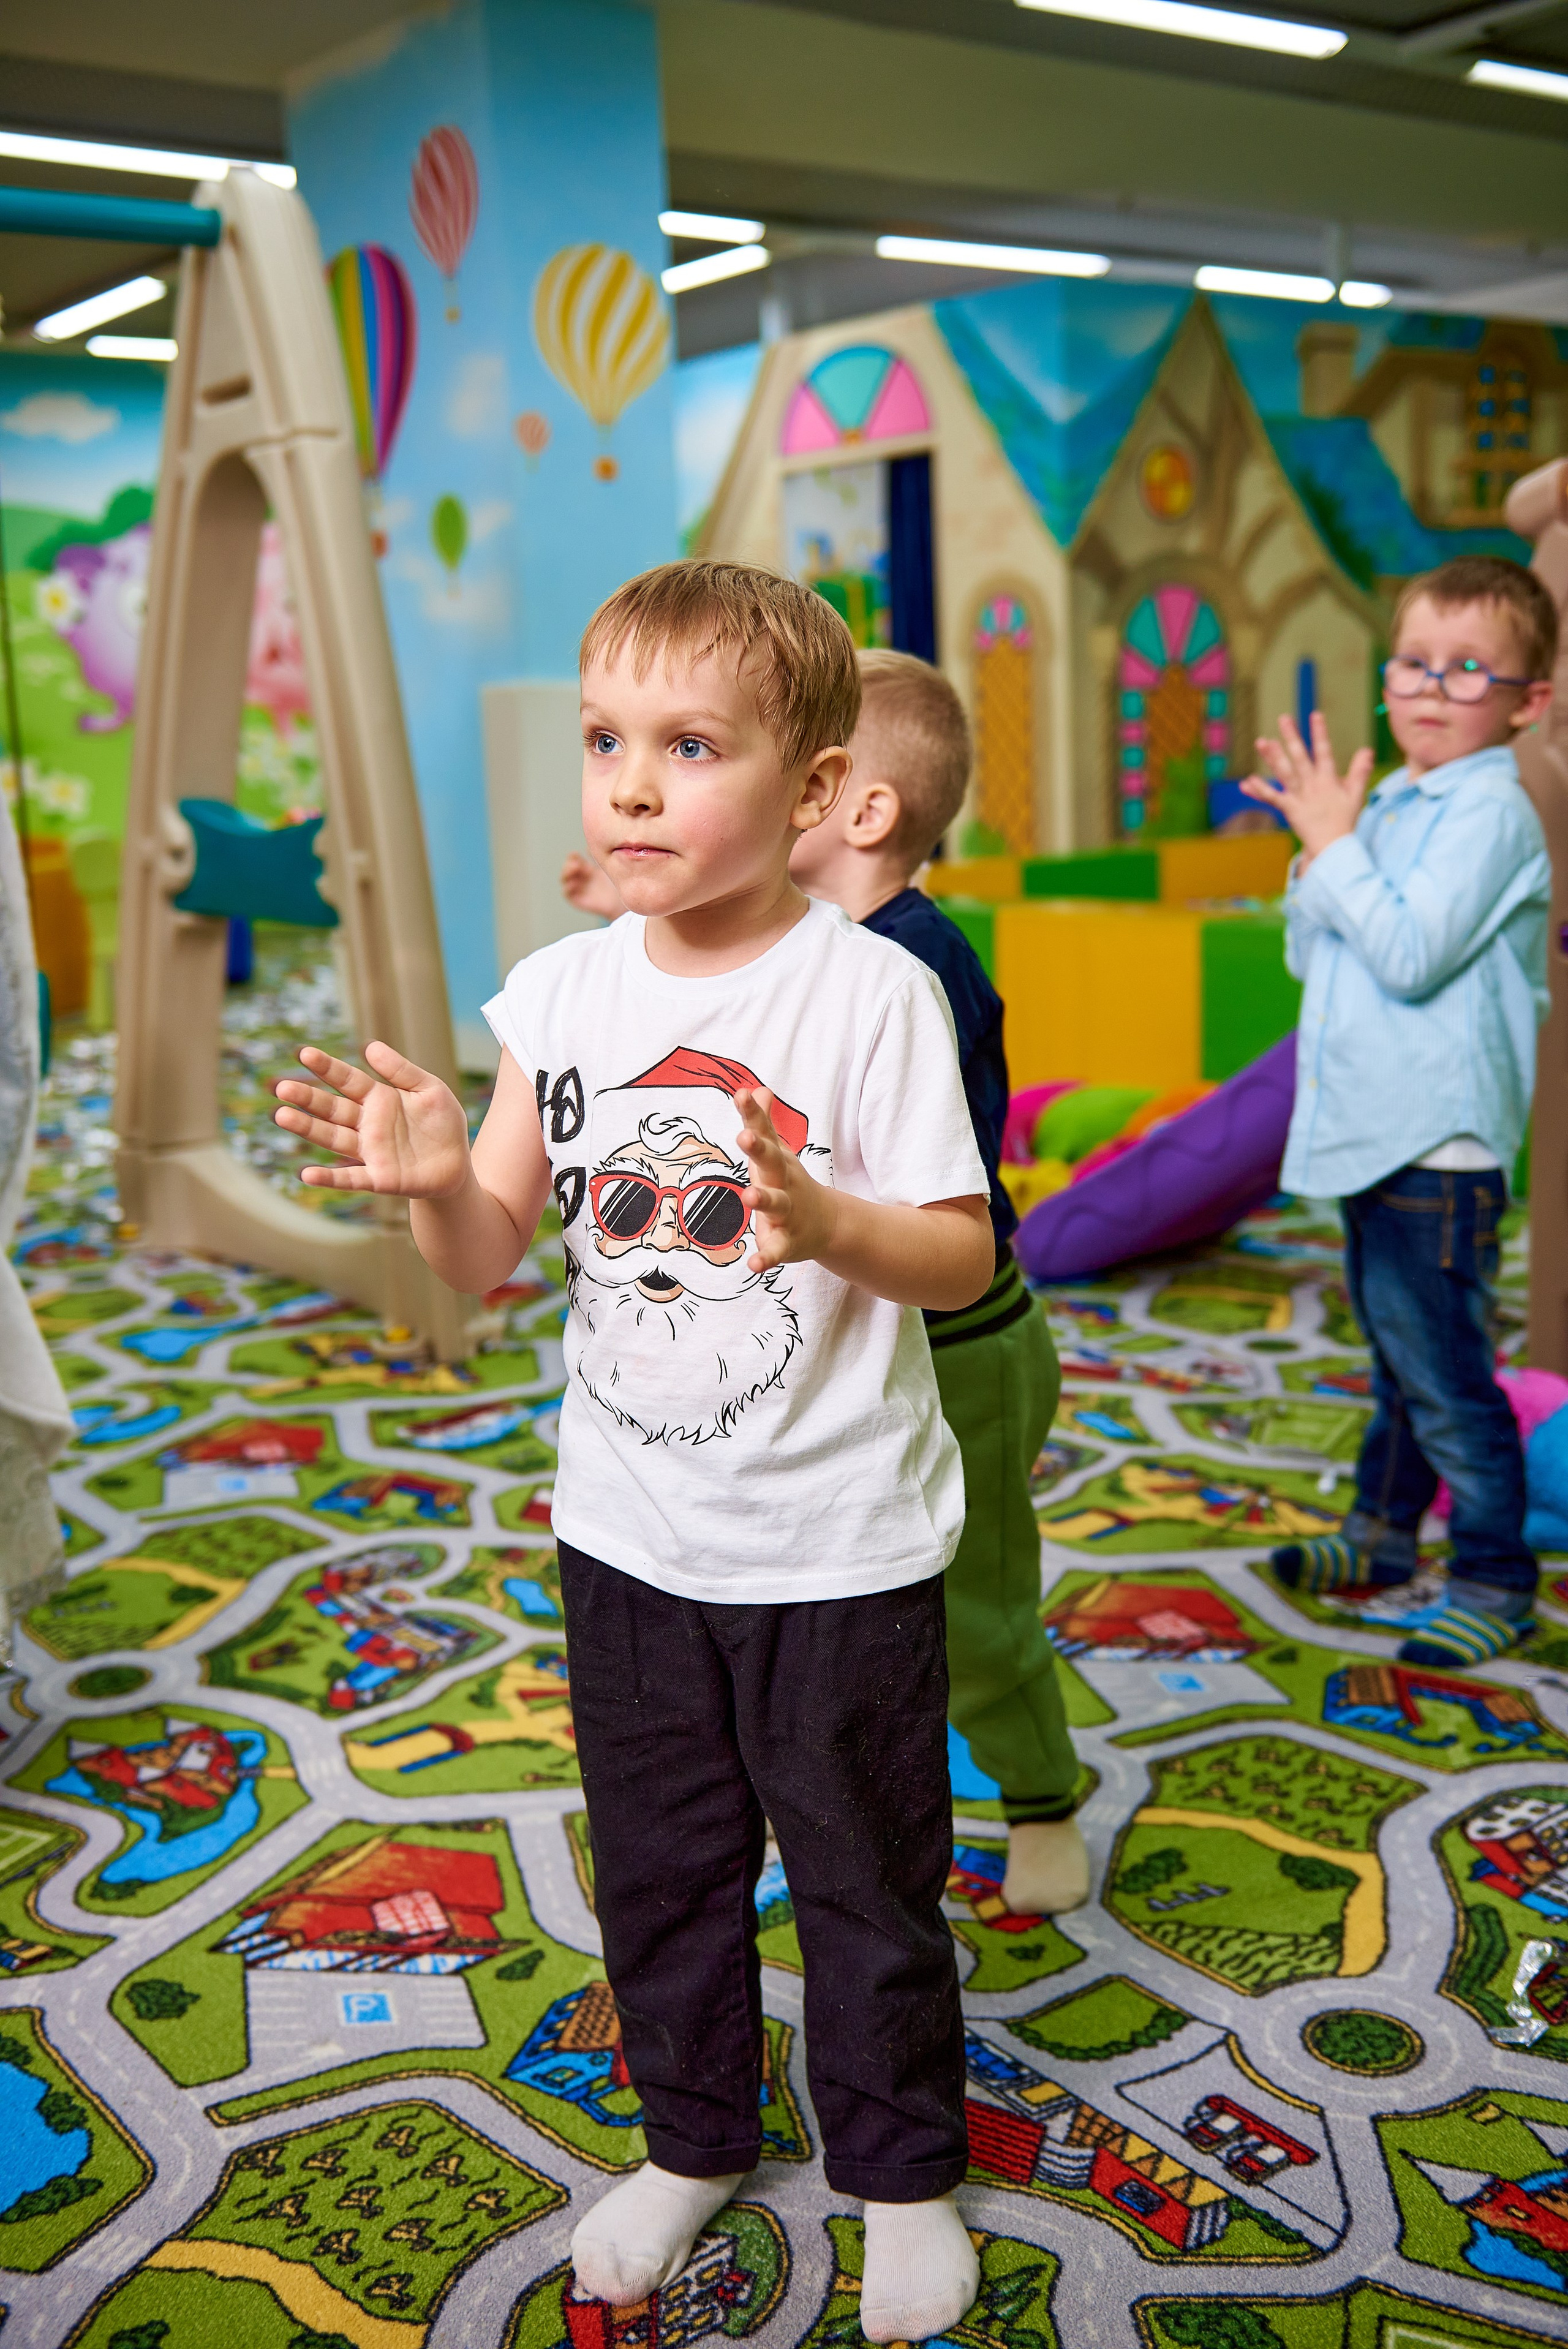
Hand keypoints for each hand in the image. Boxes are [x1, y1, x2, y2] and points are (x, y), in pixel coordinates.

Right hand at [272, 1044, 471, 1196]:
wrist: (457, 1165)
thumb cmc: (442, 1124)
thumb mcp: (430, 1089)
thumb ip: (401, 1070)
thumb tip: (370, 1046)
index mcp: (378, 1098)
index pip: (347, 1080)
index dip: (327, 1067)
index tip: (304, 1053)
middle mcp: (367, 1124)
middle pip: (332, 1108)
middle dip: (307, 1098)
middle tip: (282, 1087)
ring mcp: (370, 1152)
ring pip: (333, 1138)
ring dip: (308, 1129)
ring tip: (282, 1116)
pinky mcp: (379, 1178)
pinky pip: (350, 1178)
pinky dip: (329, 1178)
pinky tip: (307, 1175)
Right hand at [561, 852, 625, 921]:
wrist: (627, 900)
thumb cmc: (622, 882)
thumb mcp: (612, 866)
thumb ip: (602, 858)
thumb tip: (592, 846)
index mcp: (589, 868)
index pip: (575, 859)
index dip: (573, 856)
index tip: (576, 854)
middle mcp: (583, 878)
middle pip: (567, 868)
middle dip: (569, 864)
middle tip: (577, 863)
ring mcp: (581, 889)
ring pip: (565, 879)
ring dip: (566, 873)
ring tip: (575, 869)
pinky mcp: (579, 900)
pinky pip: (567, 894)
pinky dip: (567, 888)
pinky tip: (574, 883)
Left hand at [734, 1088, 835, 1270]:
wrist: (828, 1225)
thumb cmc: (791, 1183)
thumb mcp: (778, 1153)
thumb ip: (763, 1122)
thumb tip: (755, 1088)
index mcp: (779, 1162)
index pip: (765, 1133)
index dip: (753, 1114)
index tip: (741, 1093)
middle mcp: (785, 1184)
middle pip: (772, 1163)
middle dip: (759, 1149)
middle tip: (744, 1135)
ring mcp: (788, 1213)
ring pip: (776, 1205)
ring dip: (763, 1199)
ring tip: (748, 1196)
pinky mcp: (787, 1243)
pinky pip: (777, 1251)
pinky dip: (766, 1258)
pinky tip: (753, 1266)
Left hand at [1240, 711, 1373, 863]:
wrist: (1333, 846)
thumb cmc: (1344, 820)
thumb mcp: (1356, 794)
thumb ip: (1360, 771)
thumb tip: (1367, 750)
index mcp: (1328, 780)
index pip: (1324, 751)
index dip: (1320, 733)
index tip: (1315, 715)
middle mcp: (1312, 785)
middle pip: (1300, 757)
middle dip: (1292, 737)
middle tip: (1283, 718)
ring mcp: (1299, 796)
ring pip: (1284, 773)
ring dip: (1273, 757)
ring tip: (1262, 741)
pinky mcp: (1288, 809)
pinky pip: (1272, 798)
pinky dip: (1259, 790)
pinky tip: (1246, 782)